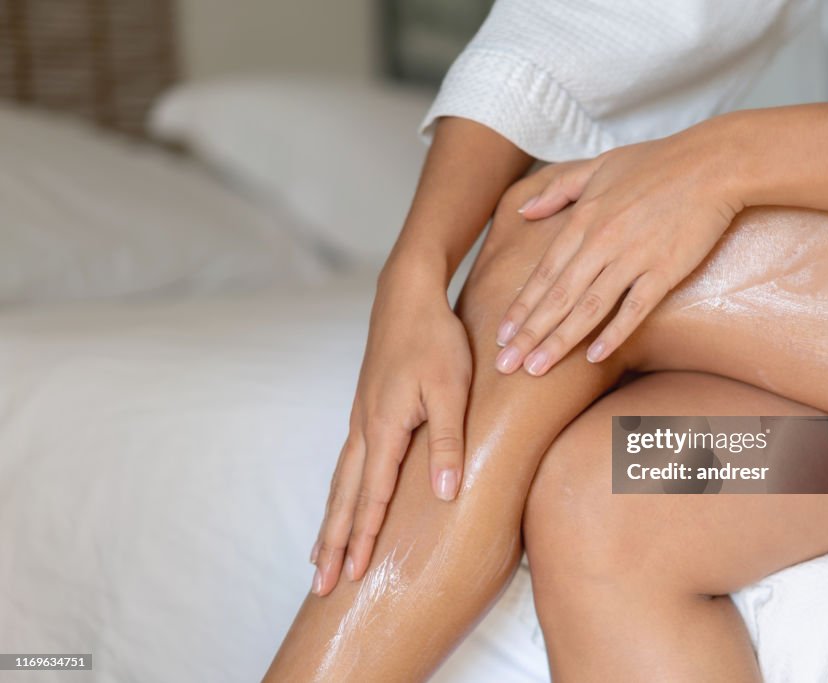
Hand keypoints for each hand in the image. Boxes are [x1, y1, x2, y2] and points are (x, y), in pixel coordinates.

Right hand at [311, 269, 471, 593]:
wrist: (407, 295)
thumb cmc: (435, 340)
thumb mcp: (452, 389)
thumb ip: (448, 442)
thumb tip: (444, 494)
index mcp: (384, 428)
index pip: (372, 496)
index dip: (364, 538)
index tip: (354, 575)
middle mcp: (364, 429)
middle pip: (343, 498)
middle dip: (332, 544)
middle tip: (320, 586)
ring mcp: (360, 419)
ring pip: (340, 482)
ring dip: (330, 522)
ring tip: (319, 557)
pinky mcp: (365, 409)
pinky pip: (346, 463)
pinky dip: (338, 493)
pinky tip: (340, 502)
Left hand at [494, 122, 742, 375]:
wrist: (714, 163)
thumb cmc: (658, 163)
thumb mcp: (598, 165)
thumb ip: (558, 190)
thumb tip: (525, 211)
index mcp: (583, 220)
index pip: (543, 274)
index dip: (521, 307)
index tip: (501, 335)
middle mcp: (601, 242)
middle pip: (557, 297)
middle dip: (528, 334)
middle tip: (505, 365)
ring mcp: (633, 257)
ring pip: (588, 308)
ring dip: (559, 341)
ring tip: (536, 370)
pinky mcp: (664, 270)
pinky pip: (635, 308)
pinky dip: (615, 333)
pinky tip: (594, 357)